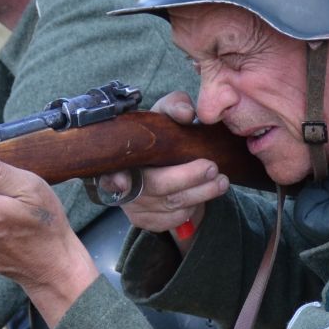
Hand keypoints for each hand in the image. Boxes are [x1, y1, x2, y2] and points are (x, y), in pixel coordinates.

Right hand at [101, 93, 229, 240]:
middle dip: (186, 178)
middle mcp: (120, 186)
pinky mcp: (147, 222)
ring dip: (200, 194)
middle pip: (154, 187)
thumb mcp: (167, 114)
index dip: (114, 179)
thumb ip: (175, 106)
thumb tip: (185, 114)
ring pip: (170, 206)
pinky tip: (203, 193)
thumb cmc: (162, 135)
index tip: (124, 181)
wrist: (165, 161)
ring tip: (221, 181)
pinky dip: (193, 208)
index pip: (107, 173)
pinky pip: (174, 220)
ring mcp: (133, 207)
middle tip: (212, 168)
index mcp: (118, 159)